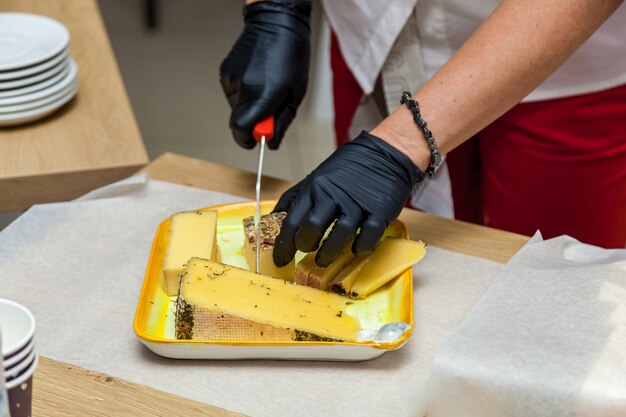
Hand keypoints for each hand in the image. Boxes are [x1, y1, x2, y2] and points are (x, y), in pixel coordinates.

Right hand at [219, 1, 310, 149]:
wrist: (276, 22)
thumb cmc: (291, 55)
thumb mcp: (295, 94)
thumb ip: (282, 121)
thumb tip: (271, 142)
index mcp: (263, 94)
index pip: (242, 130)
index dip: (247, 140)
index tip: (256, 141)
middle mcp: (243, 88)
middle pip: (238, 121)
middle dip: (253, 122)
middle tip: (269, 110)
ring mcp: (231, 79)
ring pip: (236, 107)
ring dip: (249, 106)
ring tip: (265, 86)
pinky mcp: (225, 72)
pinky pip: (233, 93)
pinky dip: (244, 93)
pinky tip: (256, 78)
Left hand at [273, 131, 422, 266]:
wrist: (384, 154)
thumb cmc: (348, 168)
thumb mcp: (316, 177)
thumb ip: (295, 198)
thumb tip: (273, 218)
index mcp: (315, 188)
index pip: (292, 221)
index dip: (283, 245)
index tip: (280, 259)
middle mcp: (334, 195)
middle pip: (312, 229)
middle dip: (305, 246)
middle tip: (307, 251)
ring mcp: (358, 204)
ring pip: (339, 236)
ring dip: (329, 253)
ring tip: (324, 258)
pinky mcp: (379, 211)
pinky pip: (368, 237)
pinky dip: (360, 247)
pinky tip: (355, 248)